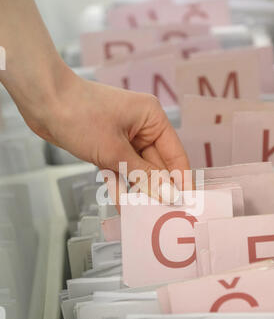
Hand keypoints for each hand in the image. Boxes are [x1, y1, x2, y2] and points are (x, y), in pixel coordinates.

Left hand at [23, 69, 191, 201]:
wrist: (42, 102)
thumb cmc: (80, 116)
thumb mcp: (115, 151)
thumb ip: (144, 176)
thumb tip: (169, 195)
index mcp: (152, 118)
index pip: (175, 154)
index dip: (181, 181)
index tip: (186, 204)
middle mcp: (142, 127)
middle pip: (157, 165)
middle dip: (157, 190)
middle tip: (163, 216)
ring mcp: (123, 137)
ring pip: (138, 170)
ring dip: (138, 191)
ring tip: (143, 216)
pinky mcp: (107, 145)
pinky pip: (120, 169)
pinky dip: (120, 185)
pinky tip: (124, 206)